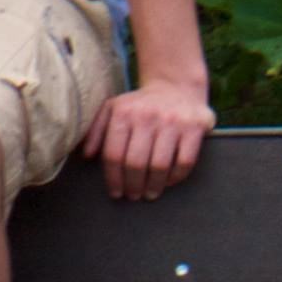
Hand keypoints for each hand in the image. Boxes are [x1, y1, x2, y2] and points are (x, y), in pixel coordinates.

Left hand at [84, 74, 212, 199]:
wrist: (175, 86)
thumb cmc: (140, 106)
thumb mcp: (113, 109)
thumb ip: (96, 130)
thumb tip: (87, 156)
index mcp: (123, 112)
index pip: (114, 154)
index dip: (113, 178)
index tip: (116, 192)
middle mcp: (147, 116)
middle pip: (135, 163)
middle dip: (133, 185)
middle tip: (133, 196)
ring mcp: (172, 122)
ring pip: (159, 166)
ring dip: (153, 186)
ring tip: (149, 194)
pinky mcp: (194, 128)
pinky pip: (184, 162)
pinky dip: (175, 177)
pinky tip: (168, 182)